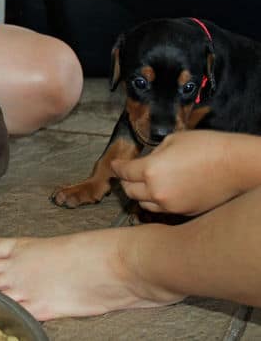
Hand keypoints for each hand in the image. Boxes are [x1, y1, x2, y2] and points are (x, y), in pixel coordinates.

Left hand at [111, 130, 239, 214]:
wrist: (237, 165)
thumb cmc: (208, 147)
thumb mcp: (173, 140)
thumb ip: (154, 153)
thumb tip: (147, 160)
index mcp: (150, 170)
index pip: (124, 171)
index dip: (117, 166)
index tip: (114, 165)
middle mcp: (157, 191)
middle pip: (129, 191)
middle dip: (126, 181)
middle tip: (128, 174)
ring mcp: (170, 205)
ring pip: (144, 204)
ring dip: (140, 194)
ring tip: (144, 184)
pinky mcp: (184, 212)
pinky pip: (162, 209)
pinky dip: (158, 201)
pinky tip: (163, 192)